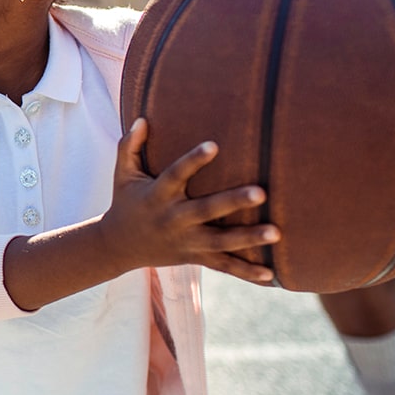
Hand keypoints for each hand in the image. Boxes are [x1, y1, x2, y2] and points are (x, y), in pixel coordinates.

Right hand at [102, 118, 278, 284]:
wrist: (117, 247)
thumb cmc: (125, 202)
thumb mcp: (122, 174)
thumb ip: (129, 146)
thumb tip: (141, 119)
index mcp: (157, 195)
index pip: (176, 175)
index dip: (193, 160)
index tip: (214, 145)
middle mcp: (173, 219)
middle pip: (206, 210)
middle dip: (233, 202)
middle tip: (262, 192)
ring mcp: (186, 241)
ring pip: (221, 241)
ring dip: (249, 238)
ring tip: (276, 232)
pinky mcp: (194, 257)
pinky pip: (223, 266)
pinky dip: (246, 272)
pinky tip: (272, 276)